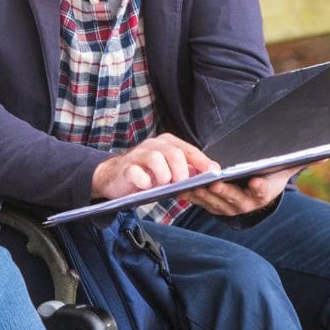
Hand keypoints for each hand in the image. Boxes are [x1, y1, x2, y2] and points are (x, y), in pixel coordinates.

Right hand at [91, 133, 217, 199]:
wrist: (114, 177)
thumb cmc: (146, 175)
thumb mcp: (168, 171)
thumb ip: (186, 170)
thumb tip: (208, 174)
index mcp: (166, 143)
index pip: (189, 150)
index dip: (202, 162)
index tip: (214, 173)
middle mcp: (153, 145)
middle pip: (175, 154)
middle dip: (182, 173)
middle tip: (180, 185)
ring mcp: (138, 155)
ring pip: (157, 160)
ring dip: (163, 177)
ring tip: (161, 185)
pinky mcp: (126, 167)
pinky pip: (138, 173)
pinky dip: (145, 183)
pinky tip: (146, 187)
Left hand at [181, 164, 303, 216]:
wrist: (252, 189)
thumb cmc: (269, 174)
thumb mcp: (285, 167)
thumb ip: (303, 159)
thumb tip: (326, 155)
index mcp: (263, 194)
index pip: (262, 191)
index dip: (259, 187)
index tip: (255, 182)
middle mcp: (245, 204)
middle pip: (233, 198)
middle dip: (224, 191)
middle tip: (215, 183)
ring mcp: (226, 207)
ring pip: (213, 201)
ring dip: (202, 194)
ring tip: (193, 183)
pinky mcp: (211, 205)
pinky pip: (199, 201)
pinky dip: (190, 195)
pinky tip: (181, 187)